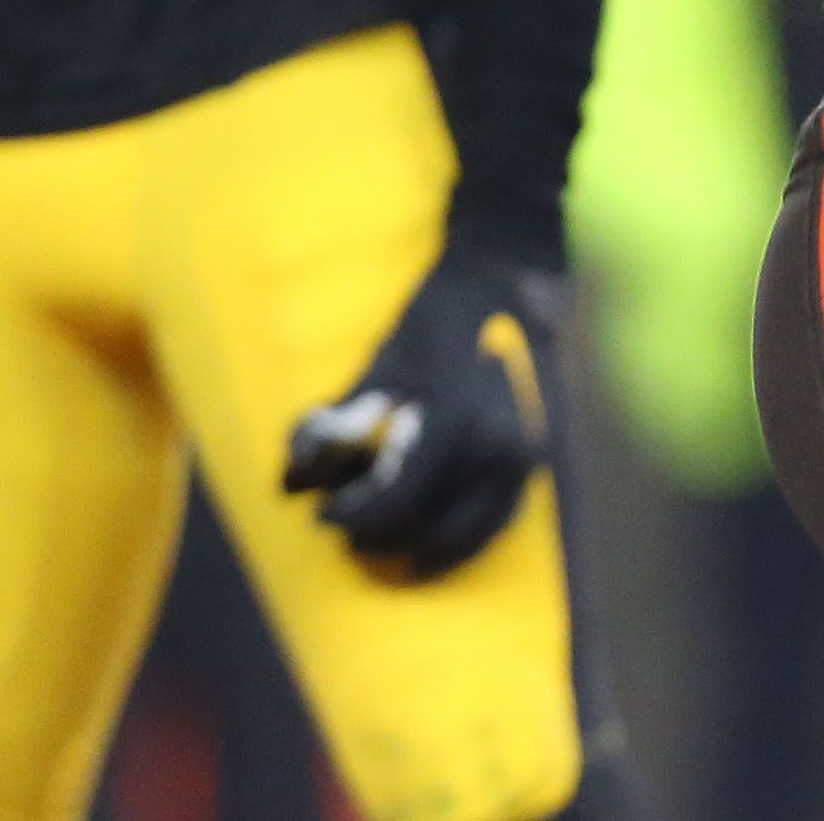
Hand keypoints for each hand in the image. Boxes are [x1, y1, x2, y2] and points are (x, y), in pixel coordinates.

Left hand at [285, 243, 560, 577]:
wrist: (508, 277)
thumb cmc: (435, 315)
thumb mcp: (381, 363)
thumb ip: (337, 425)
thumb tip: (286, 484)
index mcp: (458, 417)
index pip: (400, 501)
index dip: (354, 518)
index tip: (321, 517)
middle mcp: (499, 444)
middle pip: (429, 524)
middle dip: (379, 535)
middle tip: (343, 531)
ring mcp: (526, 454)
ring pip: (467, 534)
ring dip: (418, 546)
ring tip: (381, 541)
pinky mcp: (537, 457)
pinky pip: (497, 521)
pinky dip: (461, 541)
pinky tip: (429, 546)